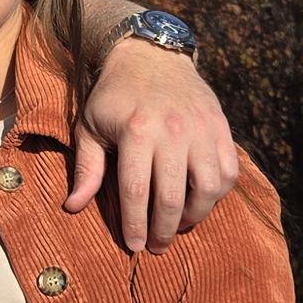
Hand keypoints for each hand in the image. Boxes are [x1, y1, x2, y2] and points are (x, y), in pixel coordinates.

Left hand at [67, 40, 238, 252]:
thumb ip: (86, 168)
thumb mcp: (90, 127)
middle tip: (156, 246)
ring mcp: (201, 129)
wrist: (151, 56)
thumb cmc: (114, 96)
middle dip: (163, 230)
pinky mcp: (220, 127)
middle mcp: (173, 131)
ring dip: (194, 215)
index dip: (135, 225)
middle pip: (172, 197)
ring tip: (179, 225)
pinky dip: (218, 194)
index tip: (134, 246)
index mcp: (136, 132)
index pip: (137, 192)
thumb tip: (73, 207)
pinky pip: (229, 171)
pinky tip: (200, 201)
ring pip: (208, 188)